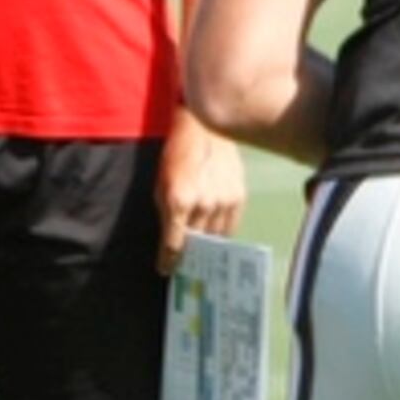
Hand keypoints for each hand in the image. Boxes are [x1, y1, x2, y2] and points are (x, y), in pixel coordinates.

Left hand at [156, 113, 247, 268]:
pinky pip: (231, 225)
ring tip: (202, 249)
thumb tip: (170, 238)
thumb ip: (166, 213)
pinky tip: (215, 232)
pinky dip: (222, 232)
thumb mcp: (161, 184)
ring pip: (215, 237)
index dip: (169, 261)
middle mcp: (203, 204)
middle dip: (189, 253)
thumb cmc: (176, 155)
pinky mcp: (238, 196)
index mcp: (179, 201)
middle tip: (186, 260)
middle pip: (196, 243)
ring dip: (207, 244)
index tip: (166, 270)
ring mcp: (223, 201)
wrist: (204, 129)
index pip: (174, 244)